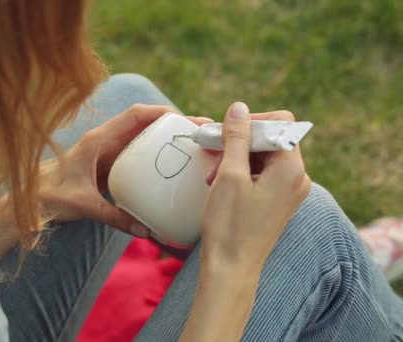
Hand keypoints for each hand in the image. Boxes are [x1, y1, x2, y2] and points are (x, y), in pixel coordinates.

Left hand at [39, 104, 213, 237]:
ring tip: (193, 147)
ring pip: (141, 139)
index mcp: (97, 140)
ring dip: (165, 139)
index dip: (161, 113)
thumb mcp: (83, 205)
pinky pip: (135, 157)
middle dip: (173, 124)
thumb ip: (113, 216)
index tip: (185, 120)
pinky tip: (170, 170)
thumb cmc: (48, 195)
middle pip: (144, 124)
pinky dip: (154, 158)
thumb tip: (145, 230)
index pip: (134, 115)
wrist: (28, 200)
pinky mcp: (107, 167)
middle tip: (201, 132)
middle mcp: (104, 142)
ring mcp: (107, 153)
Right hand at [201, 102, 310, 272]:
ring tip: (213, 176)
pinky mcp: (277, 202)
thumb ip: (236, 138)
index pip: (280, 123)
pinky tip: (220, 184)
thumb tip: (239, 107)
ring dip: (236, 158)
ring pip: (263, 157)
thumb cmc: (230, 224)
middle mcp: (298, 178)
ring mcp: (289, 191)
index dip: (251, 122)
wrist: (231, 268)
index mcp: (293, 169)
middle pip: (271, 139)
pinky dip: (241, 172)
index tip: (225, 134)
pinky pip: (262, 174)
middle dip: (239, 142)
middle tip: (212, 155)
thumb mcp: (229, 175)